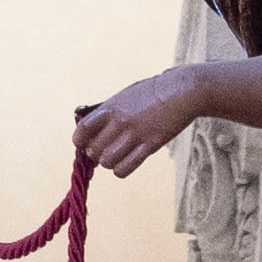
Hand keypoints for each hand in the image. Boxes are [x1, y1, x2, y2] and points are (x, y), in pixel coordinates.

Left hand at [75, 62, 223, 178]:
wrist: (182, 91)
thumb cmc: (154, 92)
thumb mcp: (126, 96)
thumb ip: (109, 111)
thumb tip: (93, 127)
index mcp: (110, 107)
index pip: (82, 130)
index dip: (80, 141)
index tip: (84, 143)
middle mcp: (119, 122)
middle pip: (94, 150)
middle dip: (96, 154)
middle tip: (104, 151)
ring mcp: (134, 135)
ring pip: (107, 161)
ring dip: (110, 162)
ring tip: (117, 157)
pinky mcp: (150, 146)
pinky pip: (125, 168)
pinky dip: (122, 170)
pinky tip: (126, 163)